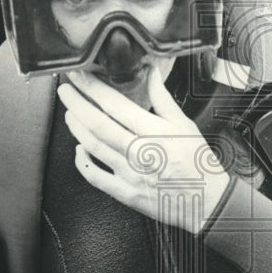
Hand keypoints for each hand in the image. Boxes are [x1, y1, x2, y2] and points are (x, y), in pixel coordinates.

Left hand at [56, 67, 230, 233]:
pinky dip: (82, 161)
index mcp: (153, 131)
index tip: (80, 76)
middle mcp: (138, 152)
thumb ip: (162, 97)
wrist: (206, 201)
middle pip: (97, 124)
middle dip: (76, 103)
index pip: (115, 105)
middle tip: (65, 89)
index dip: (92, 88)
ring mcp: (129, 174)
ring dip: (76, 127)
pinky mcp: (125, 192)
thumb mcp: (184, 124)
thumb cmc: (197, 162)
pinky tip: (79, 149)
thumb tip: (151, 71)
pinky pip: (95, 177)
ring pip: (92, 146)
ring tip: (69, 113)